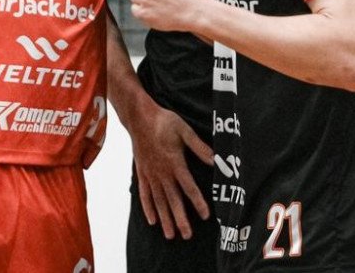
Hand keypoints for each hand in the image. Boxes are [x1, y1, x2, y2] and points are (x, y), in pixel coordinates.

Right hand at [131, 104, 212, 239]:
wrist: (139, 117)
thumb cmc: (164, 122)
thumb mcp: (185, 130)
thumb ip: (199, 147)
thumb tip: (215, 159)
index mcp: (175, 163)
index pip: (189, 187)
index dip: (198, 202)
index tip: (206, 216)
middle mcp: (162, 172)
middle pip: (173, 200)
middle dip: (180, 219)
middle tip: (186, 235)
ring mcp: (150, 174)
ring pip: (159, 201)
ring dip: (165, 219)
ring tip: (170, 235)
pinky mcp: (142, 173)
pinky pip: (145, 194)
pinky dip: (148, 208)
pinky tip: (152, 221)